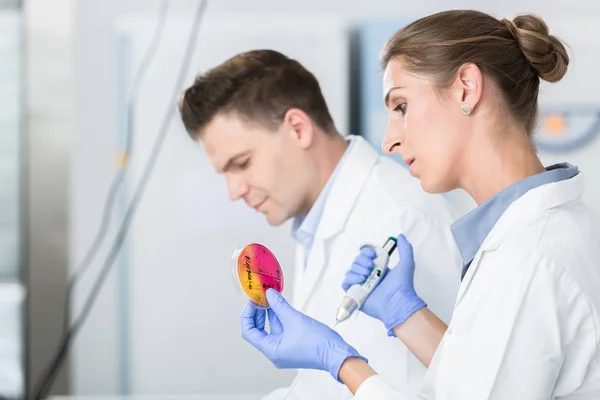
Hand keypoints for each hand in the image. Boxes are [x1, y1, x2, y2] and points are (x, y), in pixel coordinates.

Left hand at [241, 289, 366, 381]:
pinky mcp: (292, 346)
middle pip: (258, 331)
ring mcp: (284, 350)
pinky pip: (280, 331)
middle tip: (260, 298)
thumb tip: (269, 294)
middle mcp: (275, 352)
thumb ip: (279, 305)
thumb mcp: (295, 319)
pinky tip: (279, 306)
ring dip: (269, 314)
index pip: (249, 332)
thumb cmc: (318, 343)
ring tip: (269, 297)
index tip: (252, 302)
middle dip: (257, 313)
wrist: (336, 353)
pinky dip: (279, 318)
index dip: (247, 315)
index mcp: (271, 350)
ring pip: (270, 329)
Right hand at [342, 234, 426, 335]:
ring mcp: (361, 286)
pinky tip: (360, 280)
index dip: (366, 253)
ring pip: (350, 271)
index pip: (365, 256)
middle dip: (361, 261)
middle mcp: (368, 276)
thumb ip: (405, 248)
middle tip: (371, 267)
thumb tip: (400, 236)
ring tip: (366, 275)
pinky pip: (345, 283)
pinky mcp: (356, 295)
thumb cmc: (403, 285)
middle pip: (356, 262)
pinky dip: (350, 279)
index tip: (373, 255)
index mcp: (378, 268)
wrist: (398, 302)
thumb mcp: (406, 263)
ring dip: (356, 270)